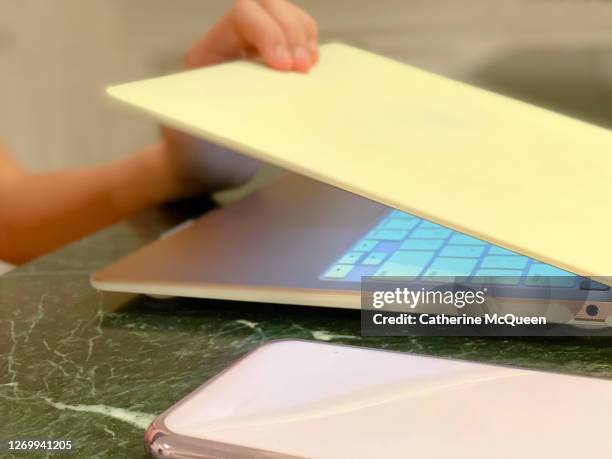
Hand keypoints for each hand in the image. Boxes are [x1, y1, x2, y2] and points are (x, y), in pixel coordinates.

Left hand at [159, 0, 318, 199]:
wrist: (204, 163)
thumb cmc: (196, 150)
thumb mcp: (196, 136)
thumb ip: (215, 118)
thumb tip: (245, 106)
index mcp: (209, 52)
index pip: (242, 16)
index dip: (269, 33)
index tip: (285, 67)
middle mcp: (231, 43)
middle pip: (267, 5)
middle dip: (292, 31)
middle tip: (304, 68)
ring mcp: (254, 50)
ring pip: (285, 14)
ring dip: (304, 34)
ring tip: (310, 65)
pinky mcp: (274, 63)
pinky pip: (298, 35)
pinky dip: (311, 45)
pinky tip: (312, 66)